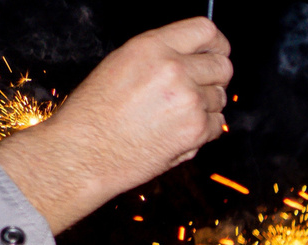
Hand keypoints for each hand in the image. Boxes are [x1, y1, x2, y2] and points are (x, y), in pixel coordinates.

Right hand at [0, 19, 234, 232]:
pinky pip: (217, 125)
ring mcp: (189, 100)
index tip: (216, 53)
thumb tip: (195, 58)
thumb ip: (161, 56)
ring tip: (172, 114)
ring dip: (205, 106)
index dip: (216, 44)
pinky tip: (174, 131)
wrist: (85, 150)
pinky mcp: (196, 130)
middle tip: (197, 89)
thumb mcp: (122, 63)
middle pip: (223, 66)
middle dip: (214, 78)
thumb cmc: (96, 111)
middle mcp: (174, 69)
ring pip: (220, 98)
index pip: (205, 31)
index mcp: (152, 47)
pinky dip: (203, 130)